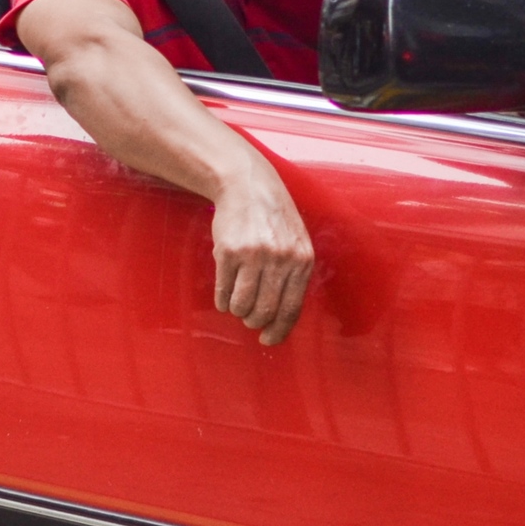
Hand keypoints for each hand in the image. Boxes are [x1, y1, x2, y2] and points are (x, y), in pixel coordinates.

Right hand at [208, 161, 312, 345]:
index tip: (269, 340)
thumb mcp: (296, 242)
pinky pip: (224, 291)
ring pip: (243, 305)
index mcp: (302, 260)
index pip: (291, 308)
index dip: (279, 330)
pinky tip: (224, 296)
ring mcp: (253, 255)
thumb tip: (282, 317)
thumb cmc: (273, 218)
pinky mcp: (228, 252)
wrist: (246, 185)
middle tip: (250, 319)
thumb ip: (294, 275)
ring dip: (238, 311)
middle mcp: (280, 259)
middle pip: (266, 311)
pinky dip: (223, 300)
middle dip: (255, 321)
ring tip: (237, 304)